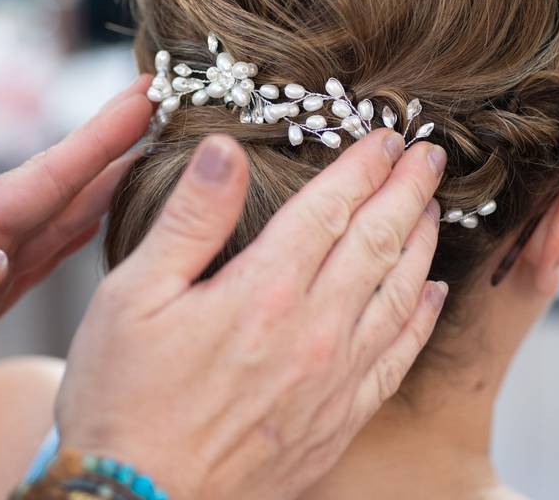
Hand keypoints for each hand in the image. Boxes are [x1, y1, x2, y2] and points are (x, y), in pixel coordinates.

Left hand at [0, 77, 153, 445]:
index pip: (47, 174)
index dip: (99, 136)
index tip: (144, 95)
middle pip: (69, 182)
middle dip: (120, 142)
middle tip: (171, 106)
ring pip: (70, 213)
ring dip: (115, 182)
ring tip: (160, 155)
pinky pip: (55, 254)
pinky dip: (91, 231)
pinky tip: (112, 219)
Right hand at [56, 130, 448, 499]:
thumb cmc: (123, 397)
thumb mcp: (133, 295)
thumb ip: (190, 219)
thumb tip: (225, 150)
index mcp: (263, 291)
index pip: (330, 209)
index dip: (363, 166)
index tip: (386, 137)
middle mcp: (313, 331)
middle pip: (378, 242)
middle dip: (407, 191)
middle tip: (430, 157)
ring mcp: (334, 379)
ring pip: (400, 294)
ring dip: (422, 244)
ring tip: (435, 209)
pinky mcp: (339, 421)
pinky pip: (398, 358)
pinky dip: (422, 320)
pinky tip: (433, 295)